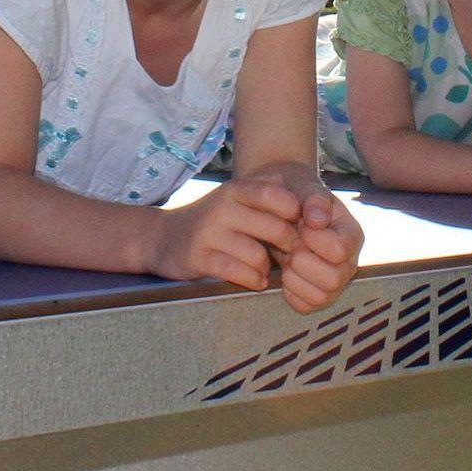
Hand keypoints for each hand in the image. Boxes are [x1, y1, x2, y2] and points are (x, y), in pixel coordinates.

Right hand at [144, 177, 302, 287]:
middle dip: (289, 245)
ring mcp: (209, 233)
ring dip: (268, 267)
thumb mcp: (234, 199)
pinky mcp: (199, 258)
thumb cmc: (212, 220)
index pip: (276, 194)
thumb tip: (307, 201)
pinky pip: (238, 272)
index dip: (295, 212)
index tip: (301, 227)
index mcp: (235, 190)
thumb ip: (266, 195)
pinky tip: (255, 280)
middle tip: (292, 255)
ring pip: (257, 254)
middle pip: (274, 227)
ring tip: (267, 269)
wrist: (163, 238)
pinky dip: (253, 279)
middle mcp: (223, 207)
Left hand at [277, 189, 363, 313]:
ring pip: (321, 296)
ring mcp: (335, 283)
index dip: (314, 239)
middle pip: (334, 279)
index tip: (303, 225)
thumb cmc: (300, 203)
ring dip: (295, 276)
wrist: (286, 214)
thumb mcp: (308, 190)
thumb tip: (317, 220)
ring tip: (289, 258)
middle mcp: (349, 263)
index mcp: (352, 235)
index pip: (339, 249)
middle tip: (292, 245)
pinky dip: (290, 291)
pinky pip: (304, 306)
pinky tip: (287, 272)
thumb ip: (315, 200)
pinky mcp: (317, 297)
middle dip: (303, 261)